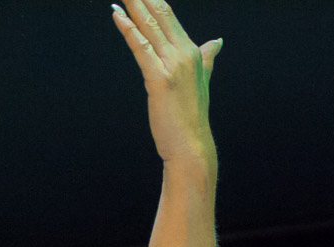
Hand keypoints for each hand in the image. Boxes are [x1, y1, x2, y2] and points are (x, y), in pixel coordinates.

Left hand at [110, 0, 218, 171]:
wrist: (191, 145)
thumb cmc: (191, 117)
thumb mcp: (201, 81)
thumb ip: (206, 59)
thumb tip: (216, 42)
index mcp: (192, 51)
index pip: (169, 16)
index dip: (153, 0)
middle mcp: (184, 53)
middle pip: (159, 15)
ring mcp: (173, 64)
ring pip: (149, 27)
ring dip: (133, 6)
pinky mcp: (159, 78)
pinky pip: (141, 47)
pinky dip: (128, 30)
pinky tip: (117, 15)